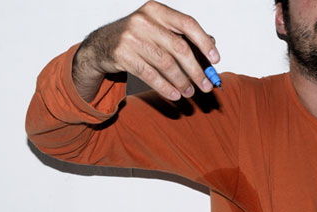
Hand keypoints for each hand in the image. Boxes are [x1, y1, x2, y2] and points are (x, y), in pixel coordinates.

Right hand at [72, 1, 219, 101]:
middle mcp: (144, 20)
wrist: (101, 44)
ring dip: (182, 81)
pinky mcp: (122, 55)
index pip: (187, 24)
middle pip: (179, 48)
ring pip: (166, 64)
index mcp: (157, 10)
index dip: (204, 42)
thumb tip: (212, 44)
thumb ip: (183, 35)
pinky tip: (175, 95)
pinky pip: (150, 75)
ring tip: (190, 92)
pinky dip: (165, 87)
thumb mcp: (158, 29)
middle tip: (207, 85)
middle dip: (196, 70)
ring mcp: (131, 37)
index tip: (215, 60)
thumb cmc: (137, 37)